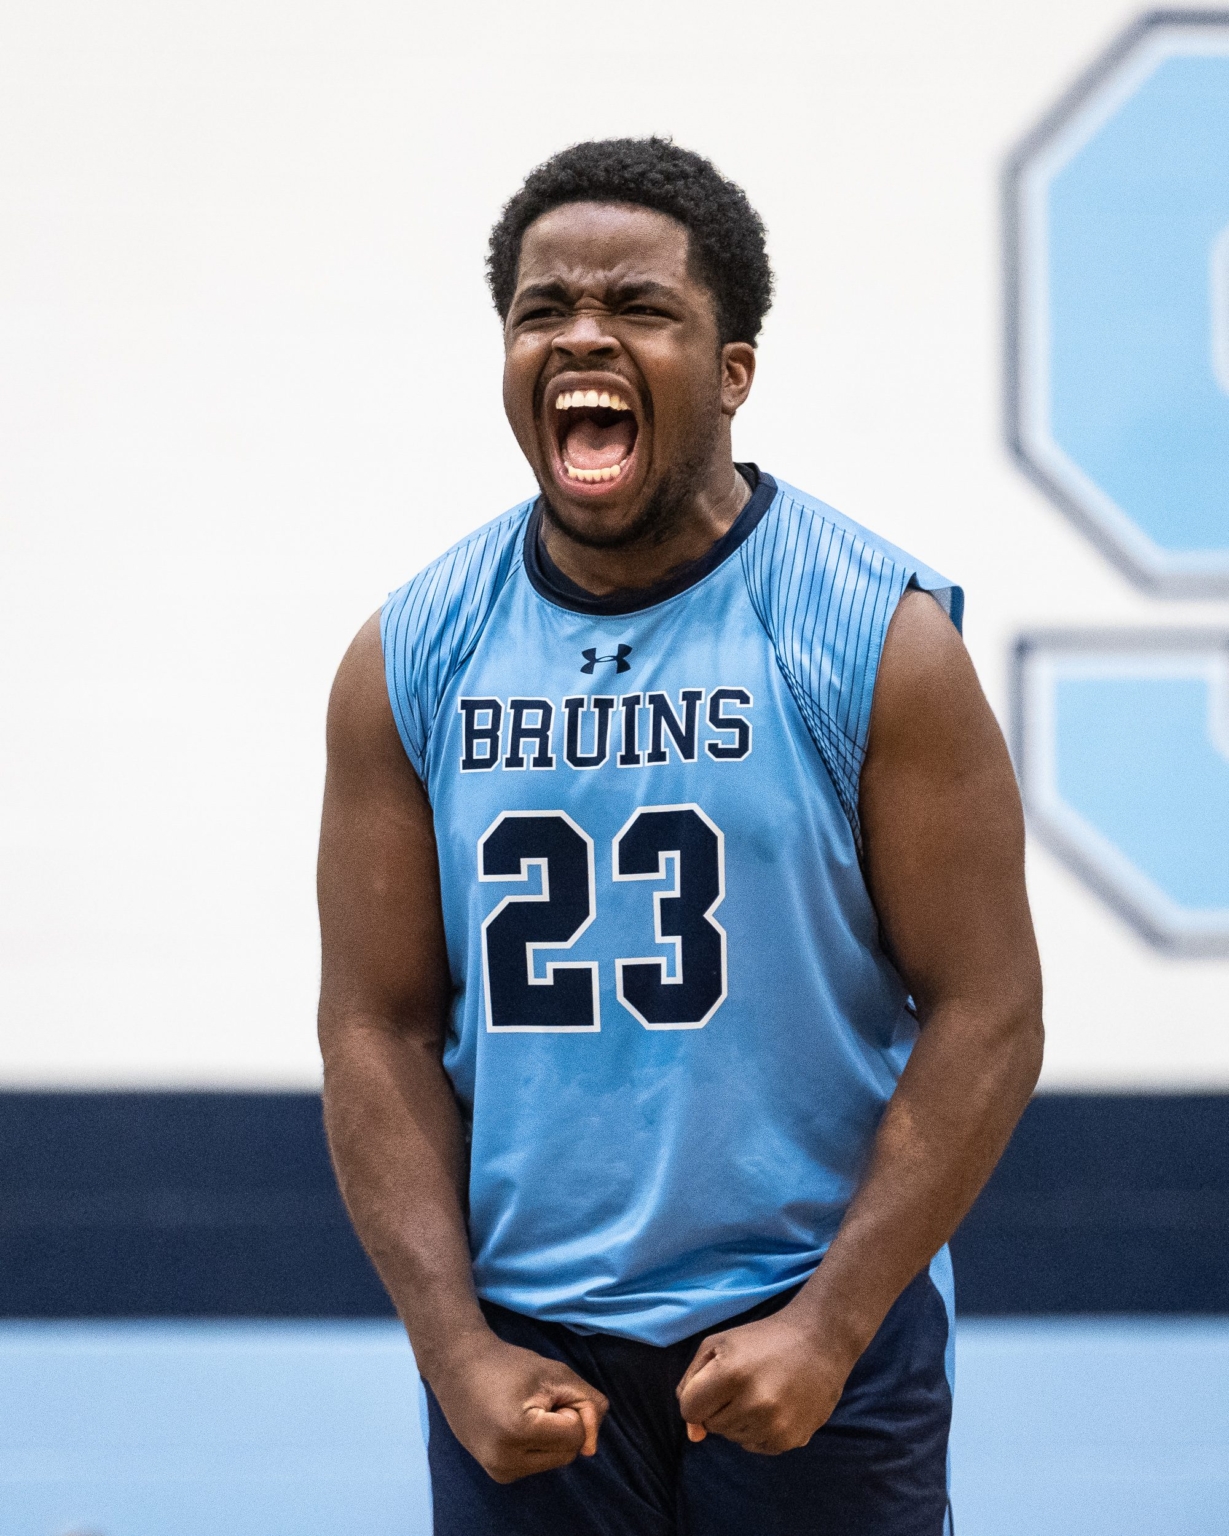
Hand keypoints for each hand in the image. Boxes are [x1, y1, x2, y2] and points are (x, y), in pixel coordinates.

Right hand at [428, 1329, 608, 1483]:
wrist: (458, 1367)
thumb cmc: (508, 1364)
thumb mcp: (556, 1373)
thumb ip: (587, 1404)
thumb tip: (592, 1449)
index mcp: (518, 1432)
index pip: (575, 1435)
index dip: (569, 1408)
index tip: (544, 1392)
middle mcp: (506, 1461)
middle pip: (567, 1453)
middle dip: (562, 1425)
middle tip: (536, 1401)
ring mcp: (499, 1471)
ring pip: (555, 1462)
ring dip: (552, 1438)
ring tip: (525, 1412)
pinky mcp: (497, 1474)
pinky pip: (538, 1465)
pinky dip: (538, 1447)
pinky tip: (515, 1425)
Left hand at [675, 1304, 854, 1454]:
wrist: (819, 1341)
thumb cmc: (762, 1338)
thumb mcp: (718, 1343)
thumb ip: (691, 1384)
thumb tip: (693, 1435)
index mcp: (731, 1373)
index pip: (689, 1410)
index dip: (697, 1396)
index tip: (714, 1383)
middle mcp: (754, 1403)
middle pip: (711, 1425)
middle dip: (719, 1406)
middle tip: (743, 1382)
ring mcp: (775, 1425)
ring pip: (733, 1437)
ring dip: (739, 1419)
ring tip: (761, 1391)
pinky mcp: (791, 1439)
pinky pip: (755, 1446)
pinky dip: (759, 1430)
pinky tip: (775, 1406)